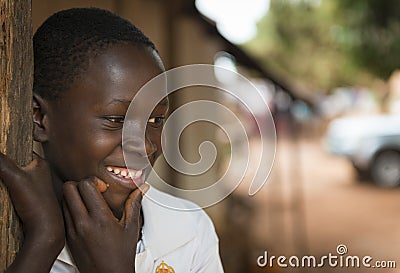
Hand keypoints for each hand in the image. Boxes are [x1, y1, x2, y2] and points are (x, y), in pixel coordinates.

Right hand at [0, 152, 63, 272]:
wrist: (44, 229)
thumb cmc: (37, 203)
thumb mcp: (16, 178)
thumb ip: (2, 162)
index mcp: (41, 164)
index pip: (21, 149)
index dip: (8, 149)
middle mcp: (39, 173)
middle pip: (16, 163)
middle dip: (4, 165)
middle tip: (1, 172)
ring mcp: (34, 185)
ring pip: (13, 176)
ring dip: (4, 178)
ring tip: (3, 183)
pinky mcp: (28, 197)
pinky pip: (13, 188)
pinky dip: (6, 188)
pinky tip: (4, 192)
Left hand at [63, 178, 148, 272]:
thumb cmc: (121, 255)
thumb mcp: (131, 228)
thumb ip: (134, 204)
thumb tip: (141, 188)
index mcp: (100, 219)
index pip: (86, 185)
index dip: (94, 181)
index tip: (103, 188)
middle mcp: (83, 223)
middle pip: (68, 188)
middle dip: (80, 184)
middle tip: (92, 191)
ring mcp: (72, 231)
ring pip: (63, 200)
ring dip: (74, 196)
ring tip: (87, 202)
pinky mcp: (67, 238)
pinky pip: (62, 214)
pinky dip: (70, 209)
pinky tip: (83, 214)